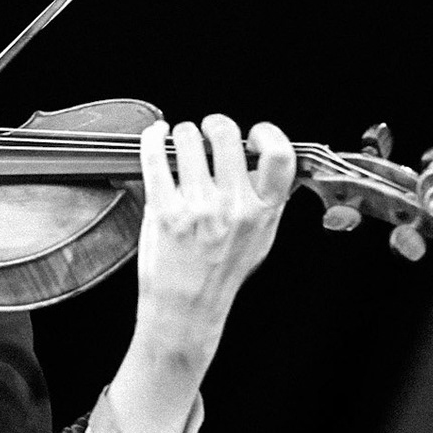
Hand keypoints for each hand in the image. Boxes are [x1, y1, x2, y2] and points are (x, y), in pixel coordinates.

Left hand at [127, 115, 294, 387]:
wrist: (186, 309)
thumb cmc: (220, 274)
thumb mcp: (260, 239)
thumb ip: (266, 201)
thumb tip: (268, 162)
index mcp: (263, 212)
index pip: (279, 156)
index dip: (267, 133)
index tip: (253, 134)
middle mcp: (234, 207)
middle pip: (228, 136)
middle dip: (215, 124)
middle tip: (208, 130)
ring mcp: (198, 208)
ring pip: (189, 139)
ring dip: (183, 132)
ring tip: (181, 139)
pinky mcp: (164, 210)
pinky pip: (155, 157)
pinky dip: (153, 137)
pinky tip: (155, 134)